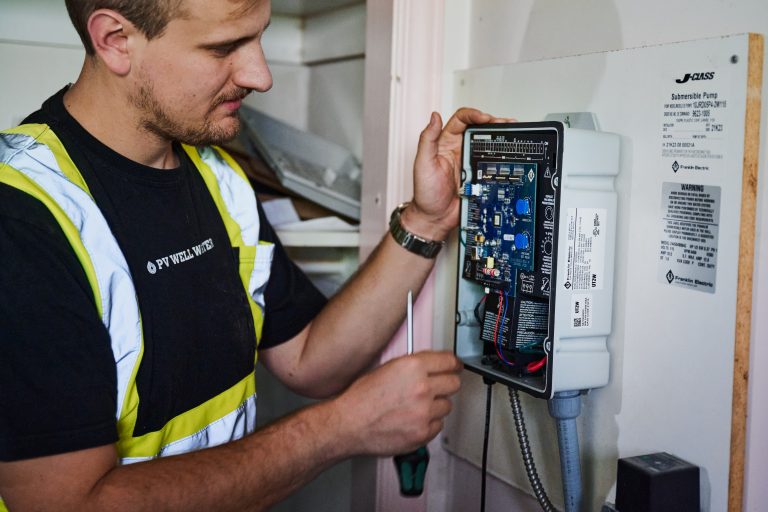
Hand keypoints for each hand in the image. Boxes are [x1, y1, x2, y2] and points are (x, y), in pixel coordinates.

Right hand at [332, 351, 461, 455]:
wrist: (348, 424)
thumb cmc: (361, 399)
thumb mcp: (386, 369)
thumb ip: (412, 367)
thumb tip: (430, 367)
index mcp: (412, 367)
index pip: (449, 361)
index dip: (453, 363)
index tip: (455, 366)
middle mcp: (422, 388)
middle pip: (454, 383)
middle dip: (447, 383)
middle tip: (439, 386)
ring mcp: (424, 412)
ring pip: (447, 406)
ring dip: (436, 405)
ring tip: (416, 407)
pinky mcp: (423, 433)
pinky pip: (438, 425)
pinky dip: (429, 423)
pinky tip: (413, 420)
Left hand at [402, 108, 512, 240]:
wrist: (434, 218)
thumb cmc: (425, 193)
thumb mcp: (422, 164)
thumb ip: (427, 139)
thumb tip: (434, 116)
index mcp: (445, 143)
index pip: (461, 120)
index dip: (474, 115)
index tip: (485, 118)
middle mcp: (459, 149)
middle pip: (480, 128)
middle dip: (494, 122)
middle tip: (505, 124)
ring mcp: (471, 162)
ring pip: (488, 143)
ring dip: (501, 136)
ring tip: (512, 132)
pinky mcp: (479, 175)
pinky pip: (493, 162)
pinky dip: (502, 155)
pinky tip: (510, 152)